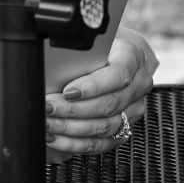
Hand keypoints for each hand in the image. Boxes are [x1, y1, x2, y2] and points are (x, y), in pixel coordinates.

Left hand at [44, 32, 157, 155]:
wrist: (116, 55)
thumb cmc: (97, 45)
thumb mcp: (89, 39)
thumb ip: (74, 46)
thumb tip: (45, 50)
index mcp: (131, 57)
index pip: (117, 75)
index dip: (92, 86)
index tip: (67, 91)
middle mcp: (138, 85)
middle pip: (108, 104)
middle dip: (72, 109)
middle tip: (46, 108)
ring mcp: (133, 109)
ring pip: (104, 126)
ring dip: (70, 128)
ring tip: (46, 124)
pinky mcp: (125, 128)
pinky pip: (102, 143)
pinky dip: (76, 143)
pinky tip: (56, 138)